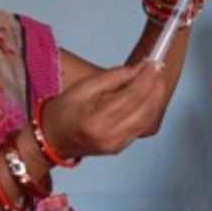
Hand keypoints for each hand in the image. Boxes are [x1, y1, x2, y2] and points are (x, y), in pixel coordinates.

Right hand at [41, 62, 165, 158]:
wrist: (53, 138)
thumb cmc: (64, 111)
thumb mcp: (84, 87)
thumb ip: (114, 77)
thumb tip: (139, 69)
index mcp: (97, 120)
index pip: (131, 97)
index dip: (146, 79)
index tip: (153, 63)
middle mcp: (110, 136)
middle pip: (144, 109)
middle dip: (155, 86)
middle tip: (158, 68)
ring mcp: (118, 145)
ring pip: (147, 119)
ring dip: (156, 97)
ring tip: (157, 79)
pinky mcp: (122, 147)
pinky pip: (142, 126)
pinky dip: (150, 109)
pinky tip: (150, 95)